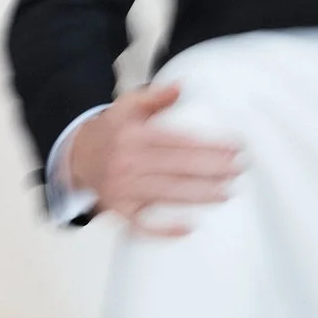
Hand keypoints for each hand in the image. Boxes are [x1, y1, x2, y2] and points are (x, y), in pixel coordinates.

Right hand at [67, 83, 240, 238]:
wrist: (77, 156)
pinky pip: (142, 225)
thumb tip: (181, 86)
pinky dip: (164, 230)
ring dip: (201, 195)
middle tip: (239, 170)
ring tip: (227, 193)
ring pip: (168, 194)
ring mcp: (123, 189)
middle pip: (179, 168)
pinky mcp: (119, 210)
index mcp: (134, 136)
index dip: (211, 146)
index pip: (180, 141)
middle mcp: (128, 162)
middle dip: (214, 170)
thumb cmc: (111, 131)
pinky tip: (190, 227)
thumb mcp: (128, 105)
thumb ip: (156, 96)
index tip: (236, 148)